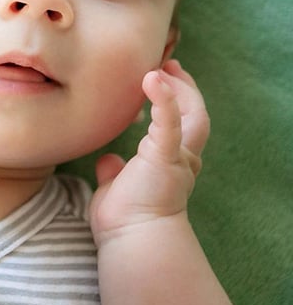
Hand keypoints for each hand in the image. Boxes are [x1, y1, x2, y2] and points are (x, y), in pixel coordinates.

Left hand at [90, 59, 209, 245]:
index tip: (160, 78)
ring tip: (161, 69)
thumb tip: (108, 160)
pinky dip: (165, 100)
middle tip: (168, 64)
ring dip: (179, 90)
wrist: (132, 240)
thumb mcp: (115, 189)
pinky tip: (153, 79)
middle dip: (184, 88)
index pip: (179, 126)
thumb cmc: (123, 221)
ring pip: (192, 116)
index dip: (175, 101)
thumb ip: (115, 173)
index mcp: (169, 165)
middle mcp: (181, 160)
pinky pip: (171, 123)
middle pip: (195, 115)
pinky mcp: (166, 158)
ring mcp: (177, 159)